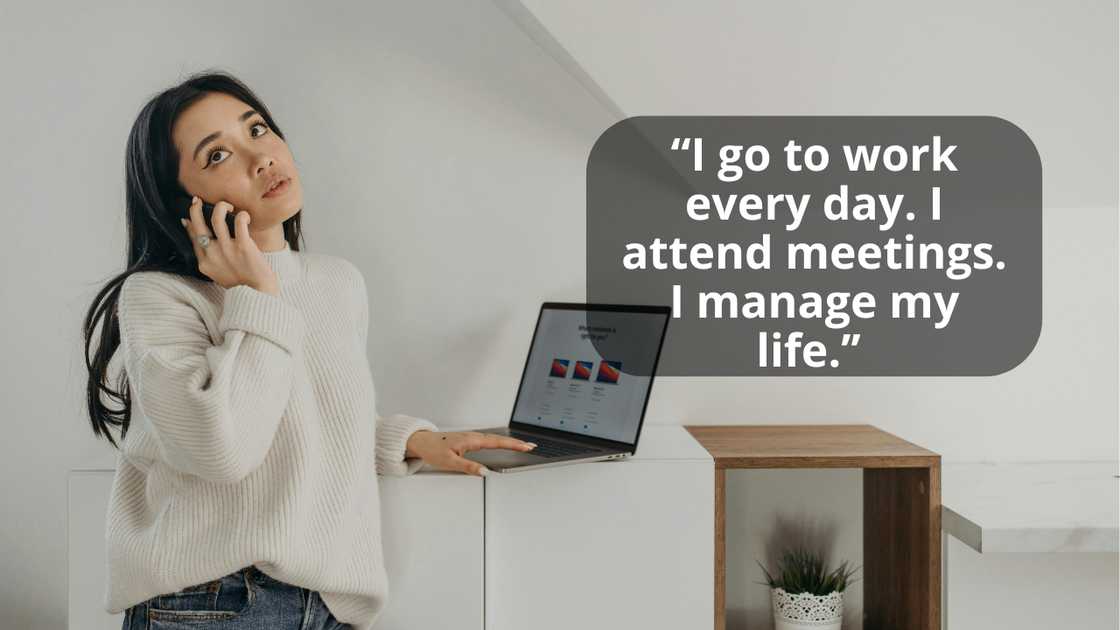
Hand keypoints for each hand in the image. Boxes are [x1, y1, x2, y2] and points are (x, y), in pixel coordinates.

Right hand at [180, 196, 278, 295]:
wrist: (257, 294)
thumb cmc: (239, 283)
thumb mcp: (216, 272)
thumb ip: (206, 256)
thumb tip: (195, 235)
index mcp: (204, 262)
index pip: (193, 236)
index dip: (191, 221)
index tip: (192, 211)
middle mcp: (212, 254)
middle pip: (199, 224)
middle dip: (195, 208)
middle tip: (198, 200)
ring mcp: (227, 250)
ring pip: (217, 217)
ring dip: (222, 206)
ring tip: (228, 207)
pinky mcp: (244, 246)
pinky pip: (239, 222)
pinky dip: (242, 215)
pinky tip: (245, 216)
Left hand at [405, 430, 536, 476]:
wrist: (421, 441)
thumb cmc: (432, 449)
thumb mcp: (449, 462)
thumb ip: (468, 467)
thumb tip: (484, 472)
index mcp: (471, 440)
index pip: (497, 442)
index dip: (513, 445)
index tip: (526, 446)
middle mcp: (473, 437)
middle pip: (500, 439)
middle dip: (516, 442)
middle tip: (531, 446)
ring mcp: (471, 438)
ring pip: (495, 439)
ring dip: (509, 441)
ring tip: (522, 445)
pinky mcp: (469, 440)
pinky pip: (489, 440)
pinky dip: (500, 441)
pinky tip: (503, 444)